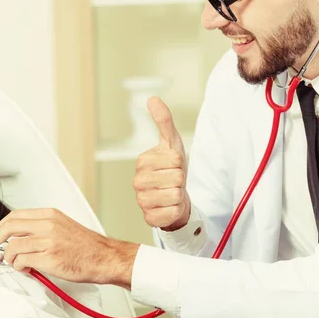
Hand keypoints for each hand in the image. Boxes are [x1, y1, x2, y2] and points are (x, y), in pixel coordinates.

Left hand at [0, 209, 139, 287]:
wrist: (104, 258)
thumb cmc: (86, 246)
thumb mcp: (62, 226)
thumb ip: (41, 227)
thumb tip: (17, 236)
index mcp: (49, 215)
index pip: (14, 216)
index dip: (0, 228)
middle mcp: (47, 225)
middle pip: (8, 228)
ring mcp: (48, 241)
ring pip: (12, 247)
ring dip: (8, 258)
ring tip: (14, 263)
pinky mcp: (50, 258)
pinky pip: (22, 261)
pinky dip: (19, 266)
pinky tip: (26, 268)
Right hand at [133, 96, 190, 230]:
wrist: (173, 197)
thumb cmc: (172, 169)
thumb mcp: (171, 143)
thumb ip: (163, 121)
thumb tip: (152, 99)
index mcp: (142, 162)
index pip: (176, 159)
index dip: (180, 163)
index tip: (172, 167)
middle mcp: (137, 181)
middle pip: (176, 177)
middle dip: (181, 180)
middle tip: (173, 181)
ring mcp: (142, 201)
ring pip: (176, 195)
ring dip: (180, 195)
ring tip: (172, 193)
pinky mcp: (149, 218)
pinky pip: (173, 212)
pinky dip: (177, 210)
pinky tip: (169, 207)